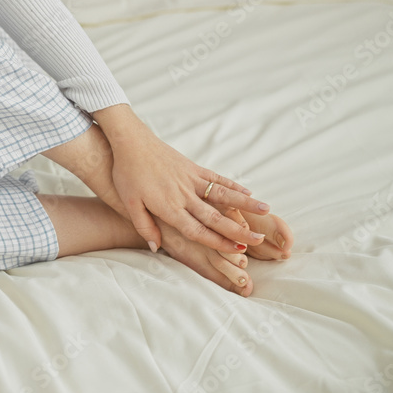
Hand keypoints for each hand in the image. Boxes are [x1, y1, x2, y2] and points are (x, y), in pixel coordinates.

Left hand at [94, 104, 269, 253]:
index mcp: (169, 207)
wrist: (130, 142)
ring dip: (244, 205)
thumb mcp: (129, 204)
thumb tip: (156, 247)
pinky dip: (233, 186)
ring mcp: (191, 179)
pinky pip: (216, 178)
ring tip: (266, 212)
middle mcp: (184, 195)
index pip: (197, 230)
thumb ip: (144, 226)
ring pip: (222, 195)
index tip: (236, 251)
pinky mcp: (192, 167)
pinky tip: (247, 192)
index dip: (217, 242)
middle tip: (258, 241)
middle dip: (237, 231)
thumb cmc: (126, 174)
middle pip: (215, 217)